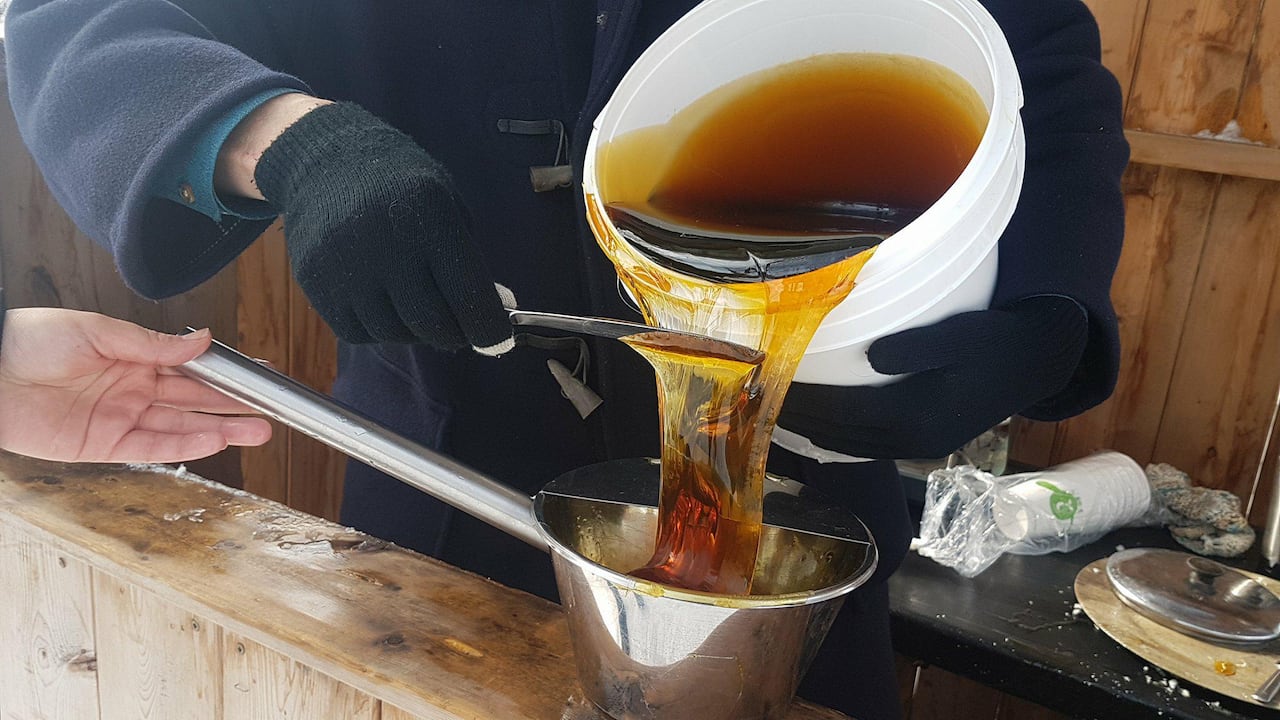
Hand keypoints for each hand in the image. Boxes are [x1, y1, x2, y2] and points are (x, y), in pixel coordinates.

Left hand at [0, 309, 271, 462]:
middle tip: (273, 411)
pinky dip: (186, 446)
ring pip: (182, 427)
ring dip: (221, 430)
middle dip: (236, 406)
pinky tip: (215, 441)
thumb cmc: (29, 341)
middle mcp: (133, 389)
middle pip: (196, 401)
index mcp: (134, 357)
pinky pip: (154, 448)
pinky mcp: (104, 445)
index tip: (261, 376)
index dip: (228, 373)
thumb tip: (201, 341)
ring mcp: (121, 418)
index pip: (192, 368)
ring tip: (258, 431)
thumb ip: (153, 344)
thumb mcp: (97, 332)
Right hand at [247, 100, 511, 352]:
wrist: (325, 162)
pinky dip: (378, 329)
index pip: (467, 294)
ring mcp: (344, 266)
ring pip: (394, 334)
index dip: (489, 329)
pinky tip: (383, 303)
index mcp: (425, 214)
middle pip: (431, 323)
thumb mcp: (448, 204)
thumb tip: (496, 311)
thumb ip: (469, 259)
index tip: (498, 341)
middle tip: (460, 326)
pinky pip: (357, 333)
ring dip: (415, 332)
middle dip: (454, 333)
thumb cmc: (402, 185)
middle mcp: (383, 243)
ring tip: (417, 304)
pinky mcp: (315, 284)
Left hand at [778, 296, 1088, 458]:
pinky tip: (818, 418)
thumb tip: (872, 356)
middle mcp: (912, 440)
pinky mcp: (924, 441)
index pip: (842, 411)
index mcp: (919, 416)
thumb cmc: (998, 340)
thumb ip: (918, 346)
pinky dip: (836, 432)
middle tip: (759, 393)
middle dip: (798, 414)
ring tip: (778, 405)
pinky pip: (865, 443)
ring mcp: (918, 445)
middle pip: (838, 433)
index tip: (770, 379)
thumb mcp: (963, 334)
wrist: (1041, 360)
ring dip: (812, 426)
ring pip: (849, 443)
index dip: (803, 398)